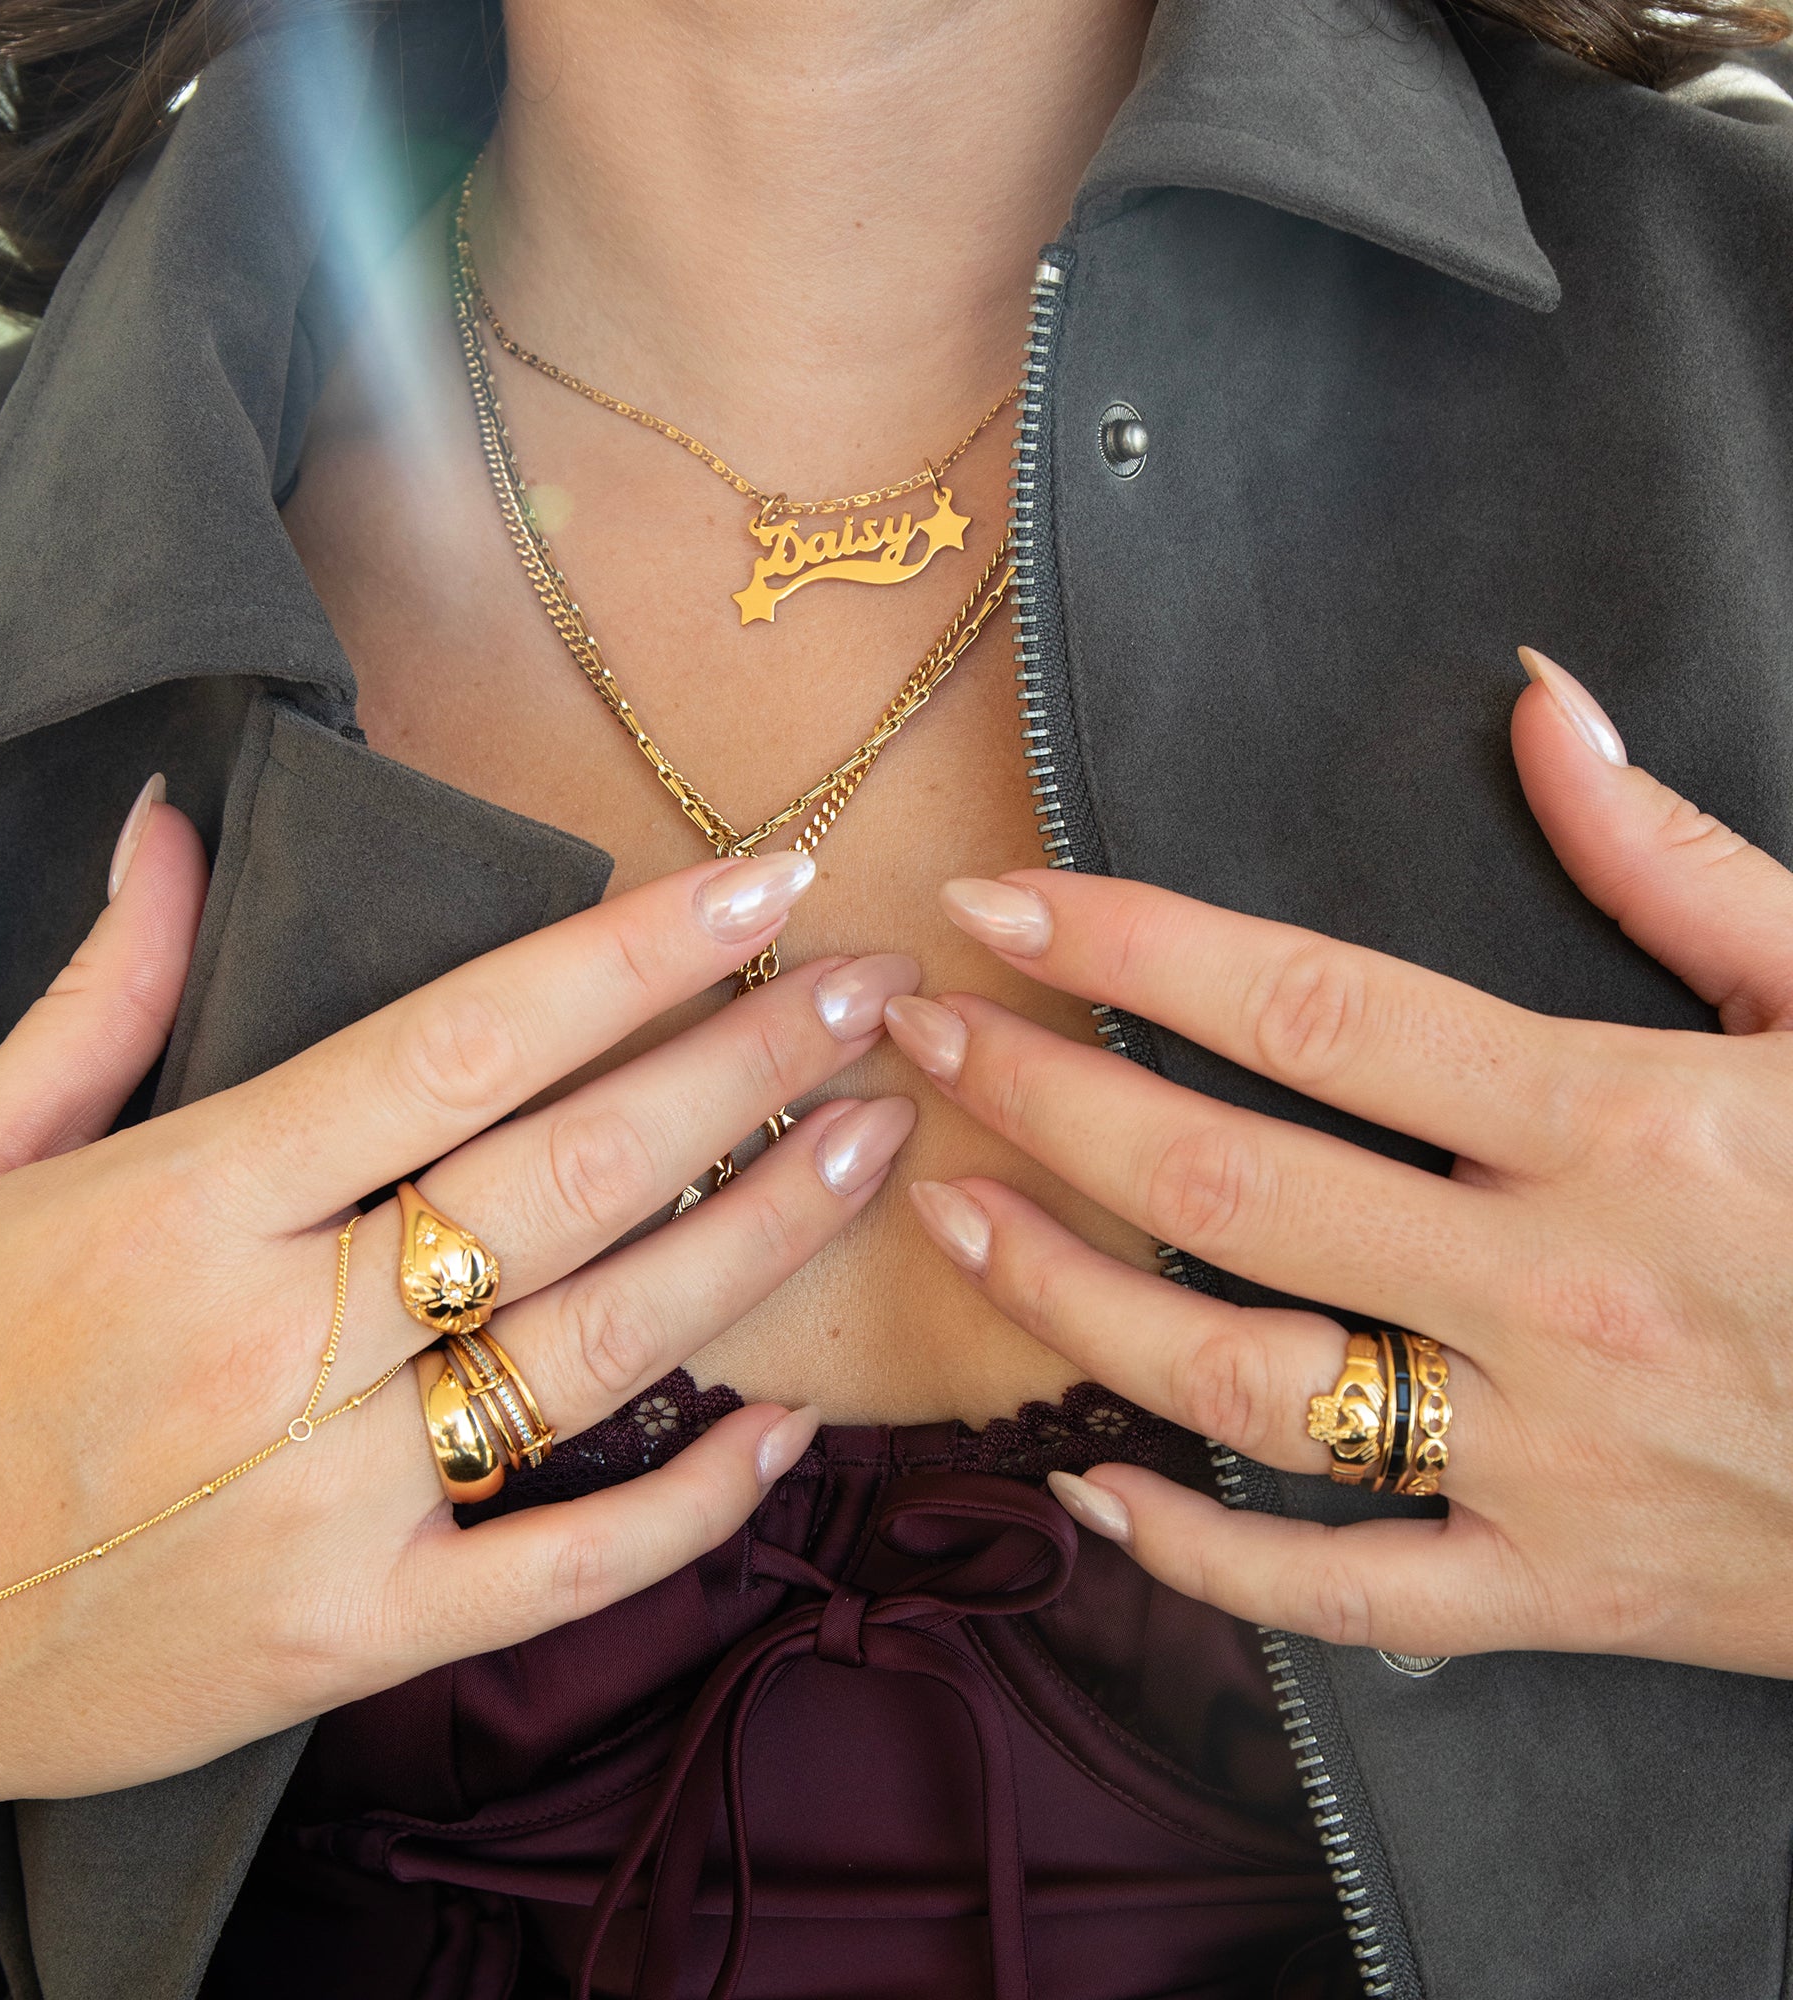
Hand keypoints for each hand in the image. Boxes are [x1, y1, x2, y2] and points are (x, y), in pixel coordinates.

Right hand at [0, 790, 918, 1989]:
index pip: (459, 1042)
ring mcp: (327, 1502)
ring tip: (876, 1140)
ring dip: (760, 1238)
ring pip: (602, 1351)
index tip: (760, 887)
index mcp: (189, 1202)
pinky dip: (692, 1503)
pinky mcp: (353, 1637)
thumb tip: (176, 824)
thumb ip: (101, 991)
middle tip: (872, 994)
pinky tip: (793, 1421)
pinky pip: (563, 1565)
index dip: (629, 956)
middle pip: (571, 1177)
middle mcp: (278, 1341)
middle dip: (745, 1072)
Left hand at [886, 648, 1792, 1677]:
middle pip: (1224, 1183)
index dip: (1126, 949)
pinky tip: (1090, 1494)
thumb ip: (1678, 861)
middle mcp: (1556, 1290)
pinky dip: (1203, 1559)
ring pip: (1237, 1383)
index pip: (1305, 1011)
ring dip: (1064, 1303)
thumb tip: (1543, 712)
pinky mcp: (1569, 1591)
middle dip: (1042, 1100)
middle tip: (917, 1040)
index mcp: (1620, 1123)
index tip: (997, 912)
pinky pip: (1344, 1593)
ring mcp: (1548, 1458)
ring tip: (952, 1225)